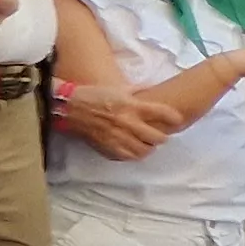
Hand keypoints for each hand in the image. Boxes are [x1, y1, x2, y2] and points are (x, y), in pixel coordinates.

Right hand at [56, 84, 191, 162]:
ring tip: (146, 144)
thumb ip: (138, 91)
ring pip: (145, 150)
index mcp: (132, 105)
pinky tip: (132, 149)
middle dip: (161, 136)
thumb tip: (152, 90)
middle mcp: (128, 122)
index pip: (164, 113)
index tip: (175, 119)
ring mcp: (118, 137)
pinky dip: (134, 154)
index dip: (174, 118)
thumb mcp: (119, 88)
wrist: (69, 107)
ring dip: (148, 147)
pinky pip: (128, 157)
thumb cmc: (94, 95)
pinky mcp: (108, 146)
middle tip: (159, 134)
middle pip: (158, 137)